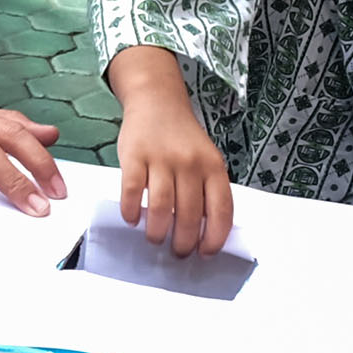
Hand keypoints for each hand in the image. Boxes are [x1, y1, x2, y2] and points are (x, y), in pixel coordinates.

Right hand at [105, 50, 230, 254]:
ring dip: (156, 232)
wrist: (157, 100)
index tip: (205, 252)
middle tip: (177, 252)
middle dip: (182, 242)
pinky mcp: (134, 156)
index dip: (214, 237)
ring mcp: (161, 159)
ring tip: (154, 238)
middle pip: (188, 215)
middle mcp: (190, 163)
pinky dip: (131, 211)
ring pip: (160, 209)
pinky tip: (132, 219)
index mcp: (213, 167)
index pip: (220, 210)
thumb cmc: (183, 138)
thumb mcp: (206, 158)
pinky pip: (131, 191)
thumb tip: (203, 232)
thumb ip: (207, 189)